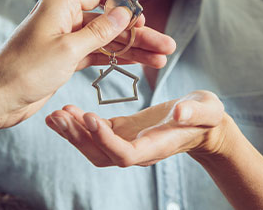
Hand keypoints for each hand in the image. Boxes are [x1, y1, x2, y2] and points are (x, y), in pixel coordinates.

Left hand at [0, 0, 175, 129]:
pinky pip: (98, 53)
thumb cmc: (26, 70)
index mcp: (61, 5)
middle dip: (138, 33)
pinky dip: (117, 58)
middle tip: (166, 45)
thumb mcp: (68, 49)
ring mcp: (65, 39)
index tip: (143, 18)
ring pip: (107, 39)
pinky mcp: (65, 58)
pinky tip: (139, 63)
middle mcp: (64, 18)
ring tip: (161, 59)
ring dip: (133, 49)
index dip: (124, 3)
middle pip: (110, 20)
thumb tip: (126, 11)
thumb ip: (101, 31)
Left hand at [46, 90, 228, 166]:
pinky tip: (65, 110)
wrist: (202, 123)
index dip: (106, 140)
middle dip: (79, 138)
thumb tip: (180, 111)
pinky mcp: (121, 130)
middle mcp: (136, 150)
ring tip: (55, 115)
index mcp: (155, 147)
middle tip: (60, 116)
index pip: (125, 153)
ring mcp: (126, 142)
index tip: (91, 118)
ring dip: (73, 133)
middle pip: (101, 154)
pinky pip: (95, 132)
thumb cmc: (206, 115)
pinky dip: (78, 123)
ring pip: (93, 146)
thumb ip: (194, 111)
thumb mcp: (205, 109)